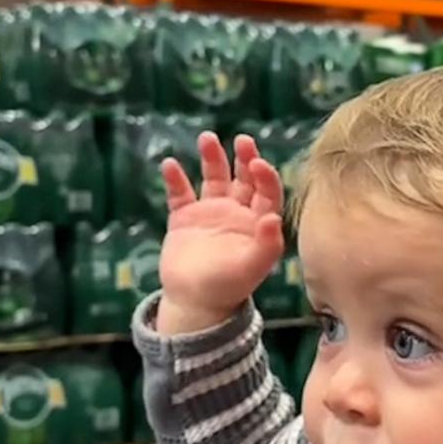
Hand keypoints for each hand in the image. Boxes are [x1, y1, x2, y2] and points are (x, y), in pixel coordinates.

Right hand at [155, 132, 285, 334]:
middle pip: (244, 178)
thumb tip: (273, 218)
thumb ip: (267, 244)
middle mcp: (237, 213)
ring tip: (207, 138)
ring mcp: (210, 213)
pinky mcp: (184, 218)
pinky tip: (169, 164)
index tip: (257, 163)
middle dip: (244, 157)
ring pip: (213, 178)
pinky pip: (179, 193)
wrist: (195, 304)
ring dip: (212, 158)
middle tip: (242, 140)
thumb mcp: (252, 267)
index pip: (268, 192)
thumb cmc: (228, 287)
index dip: (265, 176)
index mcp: (258, 223)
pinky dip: (175, 179)